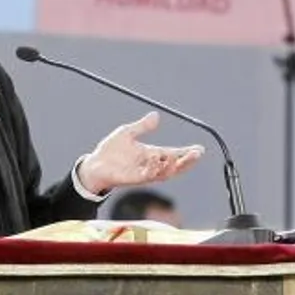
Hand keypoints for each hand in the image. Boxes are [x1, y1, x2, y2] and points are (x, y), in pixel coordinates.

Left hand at [76, 112, 203, 194]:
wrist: (94, 164)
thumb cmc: (110, 150)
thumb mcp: (127, 133)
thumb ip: (142, 126)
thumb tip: (156, 115)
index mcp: (152, 154)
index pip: (174, 153)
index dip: (187, 152)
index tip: (199, 149)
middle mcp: (151, 165)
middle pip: (174, 166)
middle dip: (187, 161)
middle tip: (196, 154)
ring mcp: (144, 173)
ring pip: (164, 173)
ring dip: (172, 166)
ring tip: (177, 157)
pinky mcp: (134, 179)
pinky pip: (148, 176)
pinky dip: (155, 169)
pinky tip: (157, 160)